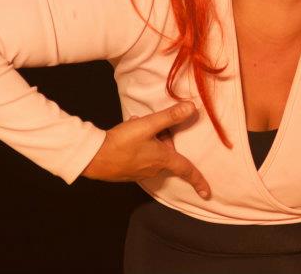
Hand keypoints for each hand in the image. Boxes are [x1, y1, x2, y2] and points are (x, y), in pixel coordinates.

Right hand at [81, 102, 211, 198]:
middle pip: (169, 155)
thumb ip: (170, 116)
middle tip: (156, 125)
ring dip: (152, 140)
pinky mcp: (128, 172)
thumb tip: (192, 108)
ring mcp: (140, 172)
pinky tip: (129, 133)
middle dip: (166, 140)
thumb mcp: (148, 125)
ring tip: (139, 125)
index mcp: (163, 160)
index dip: (199, 180)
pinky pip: (142, 157)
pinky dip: (141, 144)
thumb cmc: (122, 142)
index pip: (187, 170)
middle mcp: (154, 169)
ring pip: (155, 154)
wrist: (93, 157)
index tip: (207, 193)